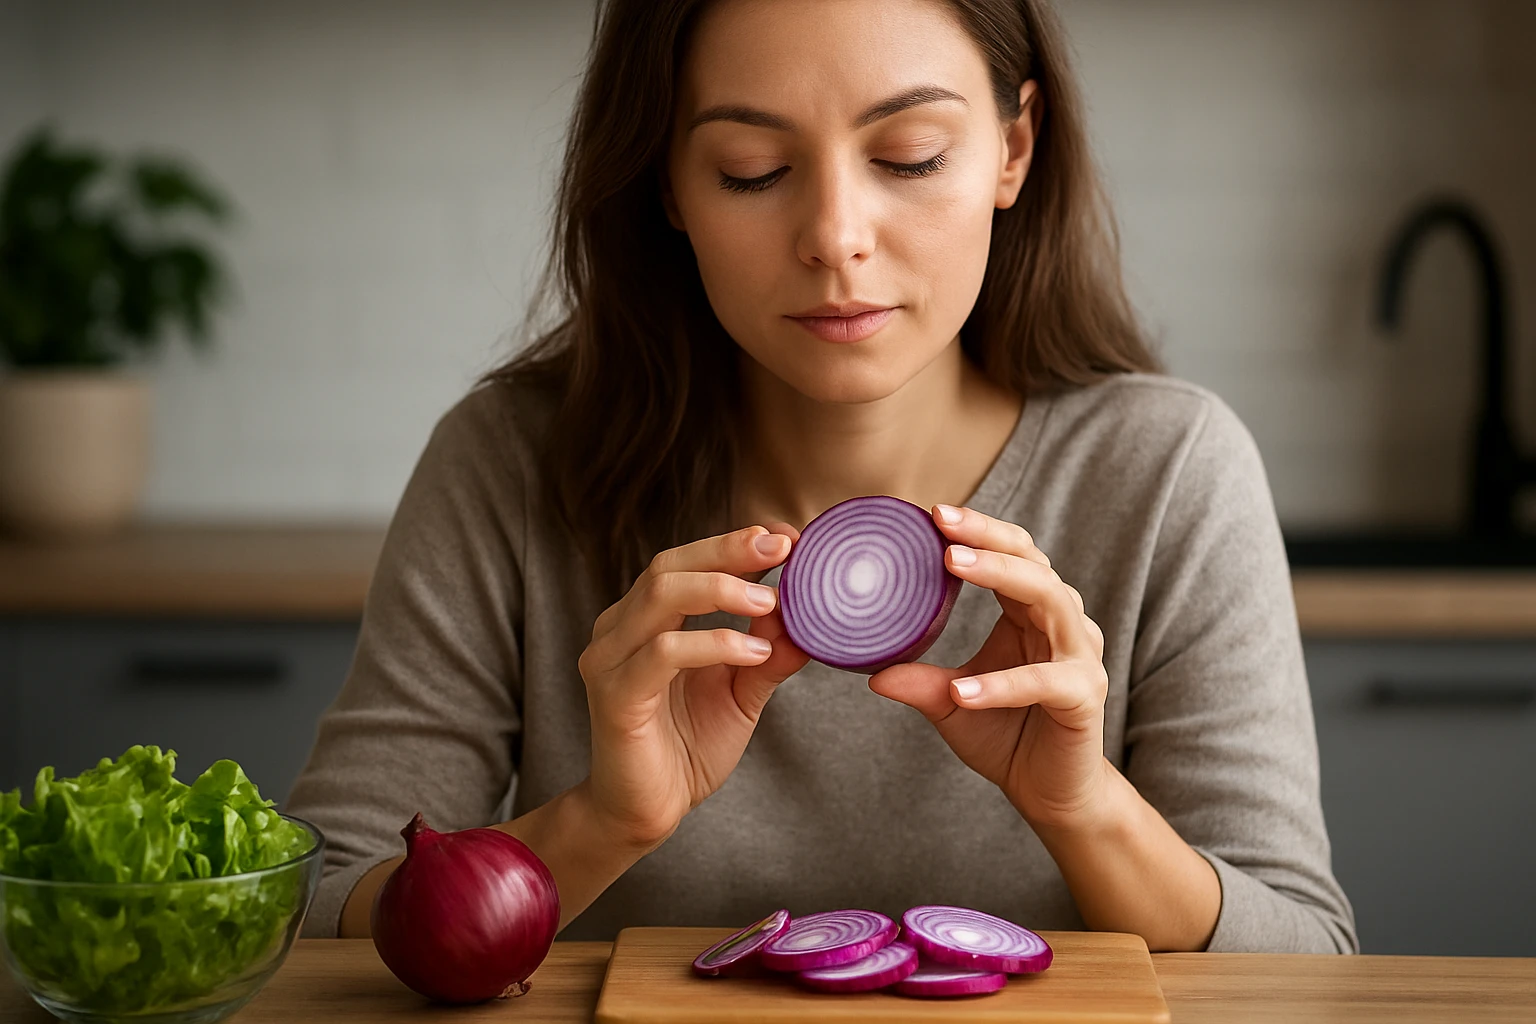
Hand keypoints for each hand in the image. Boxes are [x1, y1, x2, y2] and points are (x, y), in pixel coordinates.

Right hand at [578, 523, 809, 849]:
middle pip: (669, 566)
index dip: (733, 543)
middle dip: (728, 551)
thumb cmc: (687, 748)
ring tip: (772, 601)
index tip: (786, 537)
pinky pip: (662, 653)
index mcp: (644, 619)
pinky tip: (753, 653)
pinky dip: (712, 644)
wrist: (645, 813)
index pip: (685, 562)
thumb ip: (768, 652)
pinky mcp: (615, 696)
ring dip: (721, 589)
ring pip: (660, 596)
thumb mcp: (741, 692)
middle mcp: (619, 629)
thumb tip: (808, 617)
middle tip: (782, 547)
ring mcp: (610, 660)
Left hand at [868, 504, 1110, 831]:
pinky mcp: (1085, 696)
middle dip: (987, 538)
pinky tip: (963, 690)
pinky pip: (1045, 680)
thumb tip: (871, 671)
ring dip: (999, 577)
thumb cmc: (1006, 737)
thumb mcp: (951, 703)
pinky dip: (1003, 684)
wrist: (1050, 794)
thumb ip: (920, 682)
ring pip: (1050, 599)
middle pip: (1033, 562)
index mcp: (1032, 613)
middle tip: (941, 526)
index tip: (932, 513)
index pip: (1013, 553)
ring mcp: (1080, 657)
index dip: (979, 529)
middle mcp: (1063, 624)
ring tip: (950, 566)